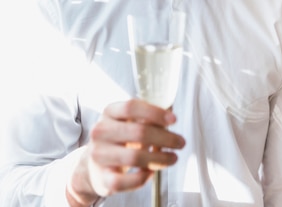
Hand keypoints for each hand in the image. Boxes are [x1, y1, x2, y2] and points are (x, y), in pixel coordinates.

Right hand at [66, 99, 185, 205]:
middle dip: (166, 138)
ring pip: (135, 157)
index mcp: (109, 112)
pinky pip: (127, 180)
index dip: (155, 113)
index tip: (173, 120)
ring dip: (160, 158)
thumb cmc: (119, 139)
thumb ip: (148, 118)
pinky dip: (143, 177)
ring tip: (173, 158)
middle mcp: (100, 132)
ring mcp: (99, 155)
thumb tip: (170, 119)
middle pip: (139, 132)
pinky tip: (151, 172)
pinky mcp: (102, 178)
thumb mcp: (129, 122)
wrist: (94, 166)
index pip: (131, 107)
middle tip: (181, 142)